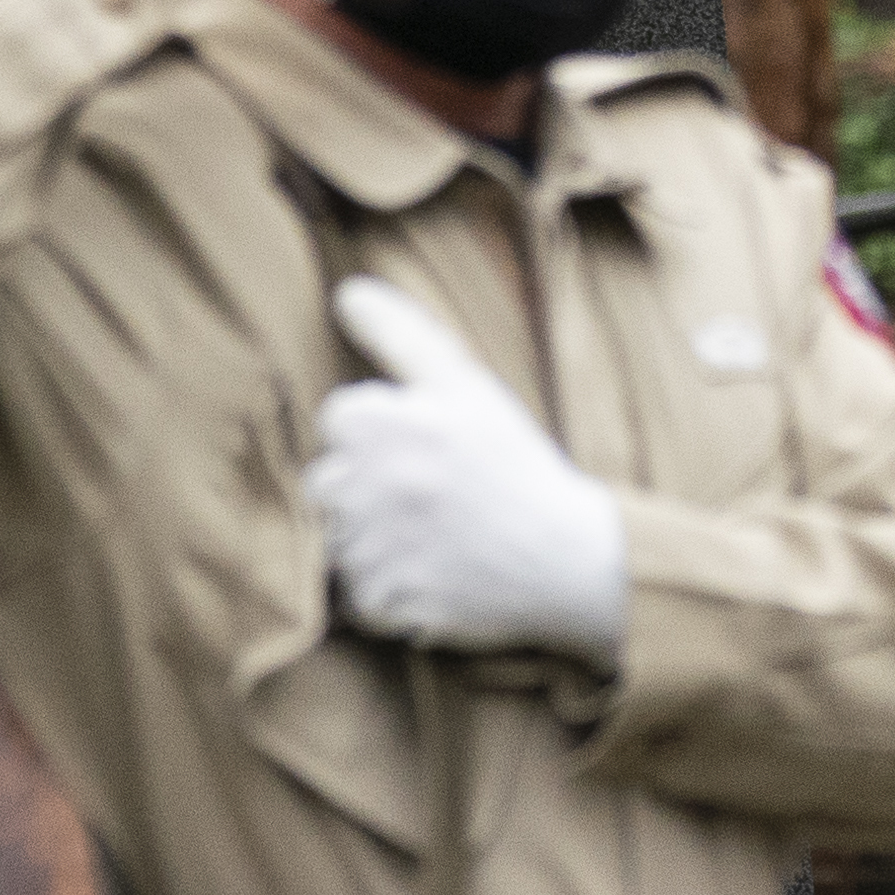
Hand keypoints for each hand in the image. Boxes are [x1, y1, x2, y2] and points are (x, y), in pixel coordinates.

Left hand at [304, 276, 627, 666]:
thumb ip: (399, 333)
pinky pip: (354, 591)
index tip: (428, 443)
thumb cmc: (515, 463)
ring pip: (337, 536)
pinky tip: (430, 570)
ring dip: (372, 535)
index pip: (338, 417)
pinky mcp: (383, 602)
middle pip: (326, 478)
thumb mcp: (466, 384)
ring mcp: (371, 550)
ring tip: (433, 532)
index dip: (384, 426)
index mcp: (379, 426)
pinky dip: (383, 586)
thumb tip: (344, 292)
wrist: (568, 558)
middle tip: (430, 491)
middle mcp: (365, 488)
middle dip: (368, 481)